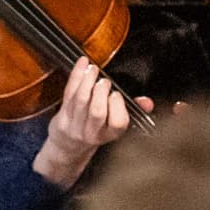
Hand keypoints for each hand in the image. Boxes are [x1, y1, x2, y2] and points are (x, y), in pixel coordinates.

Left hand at [35, 58, 144, 186]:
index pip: (117, 123)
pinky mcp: (62, 116)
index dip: (117, 106)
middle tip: (104, 82)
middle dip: (101, 92)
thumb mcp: (114, 125)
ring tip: (93, 69)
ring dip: (87, 81)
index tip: (117, 94)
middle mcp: (92, 132)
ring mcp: (75, 125)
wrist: (68, 146)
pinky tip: (82, 63)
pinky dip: (76, 75)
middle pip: (97, 112)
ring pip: (80, 101)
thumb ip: (133, 110)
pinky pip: (68, 93)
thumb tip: (147, 102)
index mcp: (110, 134)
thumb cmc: (95, 130)